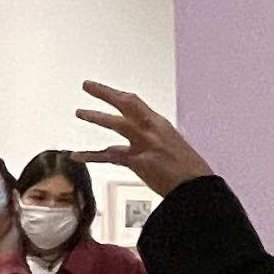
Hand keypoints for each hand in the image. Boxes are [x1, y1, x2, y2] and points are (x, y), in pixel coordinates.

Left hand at [72, 81, 212, 194]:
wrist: (197, 187)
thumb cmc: (190, 173)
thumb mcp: (173, 148)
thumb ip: (155, 142)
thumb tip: (143, 144)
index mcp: (161, 125)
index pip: (137, 104)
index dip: (119, 95)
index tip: (108, 91)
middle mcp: (153, 130)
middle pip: (126, 103)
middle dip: (105, 93)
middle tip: (88, 85)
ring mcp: (145, 144)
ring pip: (116, 124)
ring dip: (96, 117)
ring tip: (80, 112)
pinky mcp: (139, 161)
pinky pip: (109, 156)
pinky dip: (91, 156)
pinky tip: (77, 156)